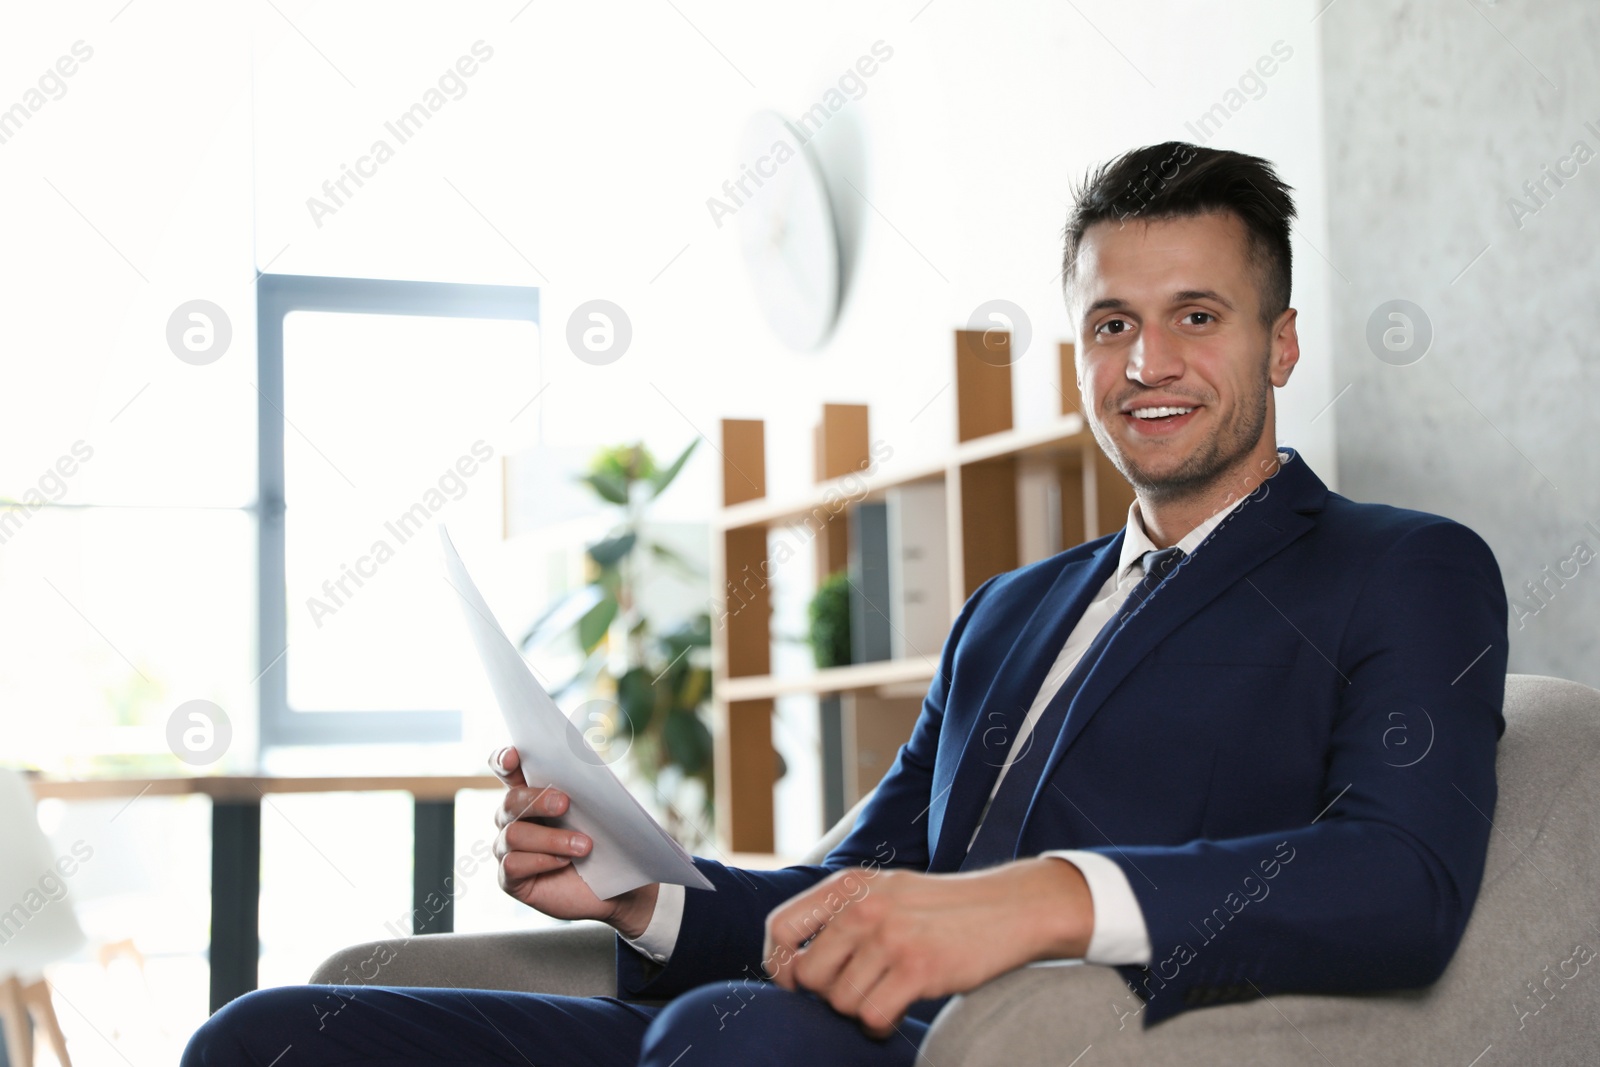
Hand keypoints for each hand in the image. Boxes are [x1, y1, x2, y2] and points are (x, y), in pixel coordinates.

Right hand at [489, 746, 658, 937]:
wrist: (613, 886)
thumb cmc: (604, 842)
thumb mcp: (600, 812)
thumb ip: (587, 790)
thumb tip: (589, 771)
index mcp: (530, 794)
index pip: (506, 769)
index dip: (503, 760)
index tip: (514, 756)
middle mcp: (512, 819)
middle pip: (510, 801)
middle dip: (537, 800)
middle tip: (566, 803)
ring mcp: (507, 849)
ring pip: (514, 834)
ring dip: (551, 838)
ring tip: (583, 846)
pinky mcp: (509, 878)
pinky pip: (513, 864)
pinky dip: (541, 860)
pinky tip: (564, 862)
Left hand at [761, 859, 1092, 1037]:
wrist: (1010, 907)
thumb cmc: (942, 907)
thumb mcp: (885, 890)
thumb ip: (842, 914)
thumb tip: (793, 964)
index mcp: (850, 885)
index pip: (780, 926)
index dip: (779, 964)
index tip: (796, 982)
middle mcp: (864, 907)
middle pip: (808, 974)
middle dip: (827, 994)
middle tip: (856, 990)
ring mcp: (890, 937)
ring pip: (840, 1001)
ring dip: (860, 1010)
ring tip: (885, 996)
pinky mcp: (917, 968)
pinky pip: (872, 1016)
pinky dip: (880, 1024)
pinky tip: (896, 1011)